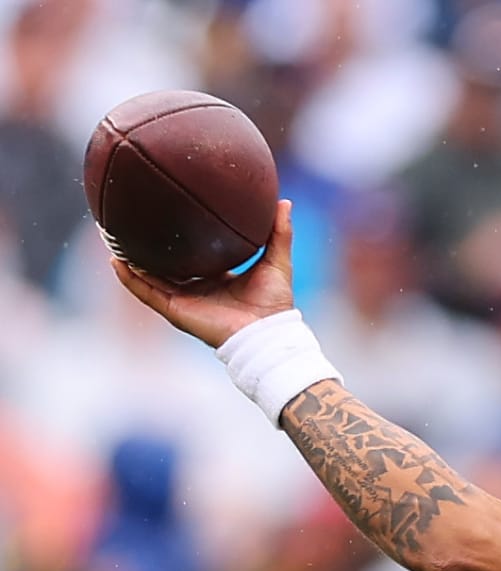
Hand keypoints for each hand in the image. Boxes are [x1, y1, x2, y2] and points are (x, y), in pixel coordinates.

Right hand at [110, 198, 297, 347]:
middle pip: (164, 266)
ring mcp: (183, 300)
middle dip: (147, 247)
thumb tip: (284, 202)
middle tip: (131, 222)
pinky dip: (130, 279)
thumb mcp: (276, 260)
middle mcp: (196, 289)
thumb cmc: (274, 303)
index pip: (192, 257)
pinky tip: (115, 261)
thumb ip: (278, 233)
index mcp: (216, 279)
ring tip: (111, 237)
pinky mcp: (175, 310)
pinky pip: (146, 292)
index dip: (179, 240)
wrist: (267, 332)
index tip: (168, 217)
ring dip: (129, 259)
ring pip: (148, 277)